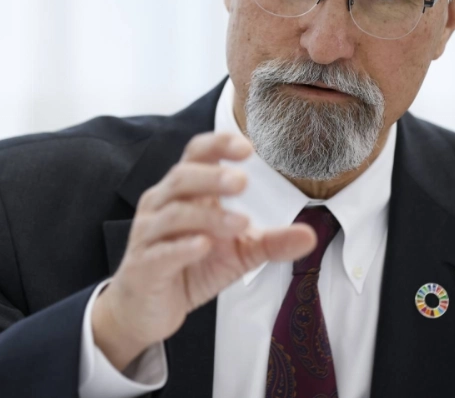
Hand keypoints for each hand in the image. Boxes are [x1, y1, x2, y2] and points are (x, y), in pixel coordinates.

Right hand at [91, 132, 316, 370]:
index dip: (218, 145)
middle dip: (213, 177)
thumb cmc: (191, 268)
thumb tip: (311, 235)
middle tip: (244, 182)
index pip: (196, 154)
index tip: (247, 147)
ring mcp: (149, 235)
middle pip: (182, 177)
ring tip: (240, 223)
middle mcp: (162, 205)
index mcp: (185, 192)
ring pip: (173, 213)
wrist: (147, 310)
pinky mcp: (143, 266)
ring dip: (208, 215)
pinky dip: (182, 247)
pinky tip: (203, 246)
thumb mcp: (238, 253)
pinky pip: (160, 251)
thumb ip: (271, 242)